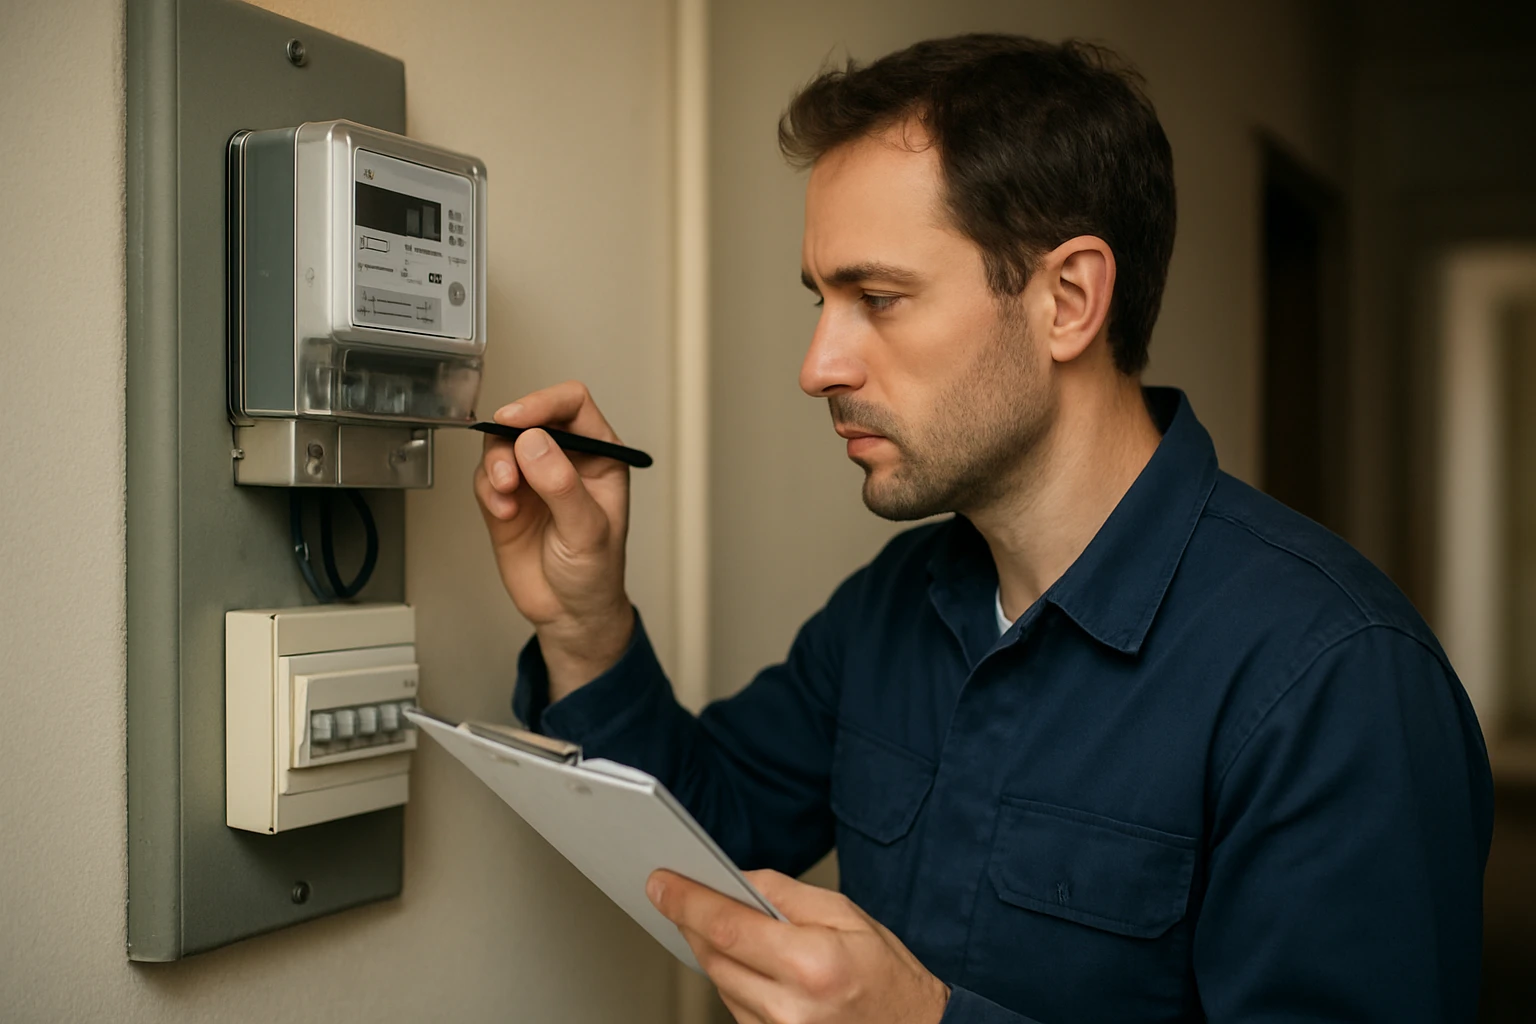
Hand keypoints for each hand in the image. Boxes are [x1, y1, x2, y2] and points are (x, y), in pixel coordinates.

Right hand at [473, 381, 633, 697]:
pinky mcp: (507, 497)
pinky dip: (488, 489)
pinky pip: (486, 475)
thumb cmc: (596, 573)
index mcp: (600, 455)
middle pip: (529, 418)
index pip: (572, 405)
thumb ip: (562, 485)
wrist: (569, 614)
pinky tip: (503, 514)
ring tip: (505, 495)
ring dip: (496, 465)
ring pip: (501, 444)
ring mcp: (533, 476)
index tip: (516, 420)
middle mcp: (565, 458)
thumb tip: (533, 442)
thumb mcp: (588, 530)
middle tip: (506, 469)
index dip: (543, 403)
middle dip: (510, 438)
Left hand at [647, 868, 950, 1023]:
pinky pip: (735, 1007)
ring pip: (719, 984)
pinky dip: (732, 979)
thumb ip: (786, 894)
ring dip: (713, 950)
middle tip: (678, 892)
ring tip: (715, 921)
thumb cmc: (887, 974)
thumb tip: (736, 879)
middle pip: (714, 957)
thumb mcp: (847, 915)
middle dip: (692, 921)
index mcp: (812, 964)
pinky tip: (744, 960)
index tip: (661, 882)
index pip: (728, 927)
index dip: (687, 901)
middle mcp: (791, 1009)